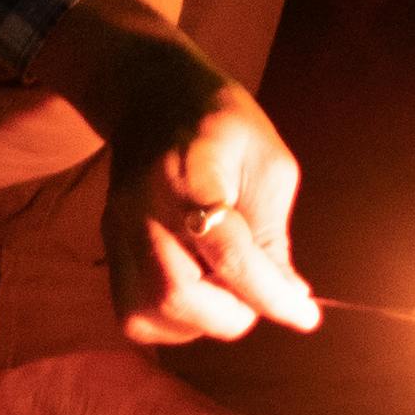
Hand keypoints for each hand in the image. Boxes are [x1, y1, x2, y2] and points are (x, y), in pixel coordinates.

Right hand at [24, 0, 320, 346]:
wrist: (152, 93)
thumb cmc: (222, 124)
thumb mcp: (268, 163)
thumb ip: (273, 234)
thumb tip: (288, 295)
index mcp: (193, 174)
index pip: (228, 254)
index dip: (270, 295)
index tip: (306, 315)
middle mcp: (144, 206)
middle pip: (176, 295)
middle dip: (232, 312)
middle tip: (259, 291)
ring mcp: (117, 229)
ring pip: (150, 315)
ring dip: (202, 320)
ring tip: (227, 287)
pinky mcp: (108, 247)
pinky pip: (137, 315)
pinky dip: (174, 321)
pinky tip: (199, 290)